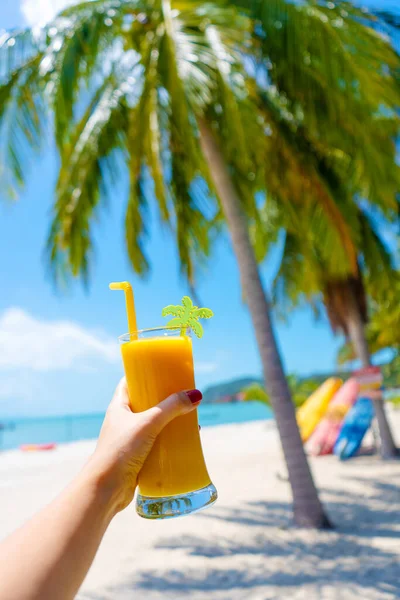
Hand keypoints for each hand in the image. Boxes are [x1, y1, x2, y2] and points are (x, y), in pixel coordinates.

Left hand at [86, 378, 201, 514]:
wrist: (106, 489)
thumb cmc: (121, 450)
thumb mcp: (149, 423)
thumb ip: (171, 407)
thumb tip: (195, 395)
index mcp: (119, 406)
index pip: (130, 382)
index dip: (144, 374)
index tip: (163, 369)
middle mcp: (123, 421)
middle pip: (146, 403)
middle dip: (165, 400)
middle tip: (183, 394)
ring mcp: (130, 440)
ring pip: (154, 425)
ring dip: (170, 422)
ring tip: (189, 418)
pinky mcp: (137, 458)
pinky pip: (157, 444)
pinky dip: (170, 442)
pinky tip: (185, 442)